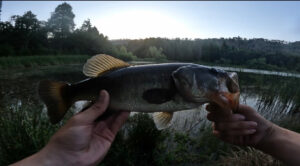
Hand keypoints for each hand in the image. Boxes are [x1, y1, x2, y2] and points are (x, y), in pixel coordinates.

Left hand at [14, 90, 129, 165]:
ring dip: (120, 108)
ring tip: (127, 98)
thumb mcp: (81, 119)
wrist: (68, 160)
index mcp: (85, 115)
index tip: (113, 88)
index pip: (98, 103)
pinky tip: (127, 110)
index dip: (105, 96)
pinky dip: (122, 118)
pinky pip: (117, 125)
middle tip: (123, 91)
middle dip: (115, 101)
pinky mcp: (108, 137)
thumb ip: (96, 107)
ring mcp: (102, 129)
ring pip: (114, 116)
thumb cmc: (67, 139)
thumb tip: (104, 93)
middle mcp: (94, 122)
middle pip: (107, 109)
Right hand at [206, 103, 274, 146]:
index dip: (214, 106)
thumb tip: (222, 99)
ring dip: (239, 125)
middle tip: (243, 117)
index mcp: (220, 109)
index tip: (229, 108)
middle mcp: (217, 118)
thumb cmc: (252, 117)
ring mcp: (219, 128)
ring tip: (252, 124)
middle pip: (211, 117)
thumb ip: (232, 104)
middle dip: (229, 117)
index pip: (209, 107)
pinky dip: (240, 132)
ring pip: (221, 126)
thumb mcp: (243, 108)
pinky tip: (250, 131)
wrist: (261, 131)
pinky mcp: (223, 137)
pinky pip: (226, 134)